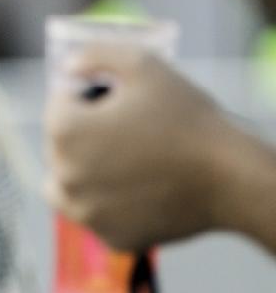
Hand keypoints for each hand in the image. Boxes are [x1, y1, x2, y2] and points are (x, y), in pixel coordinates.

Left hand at [44, 43, 233, 249]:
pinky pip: (98, 217)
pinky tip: (136, 191)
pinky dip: (109, 206)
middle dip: (83, 135)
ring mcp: (86, 213)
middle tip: (126, 132)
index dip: (87, 97)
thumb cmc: (190, 119)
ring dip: (83, 173)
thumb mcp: (143, 65)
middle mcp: (64, 176)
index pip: (59, 104)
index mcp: (64, 131)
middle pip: (60, 146)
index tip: (116, 102)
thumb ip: (94, 54)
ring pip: (67, 187)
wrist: (233, 178)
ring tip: (120, 162)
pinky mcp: (112, 238)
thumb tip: (67, 66)